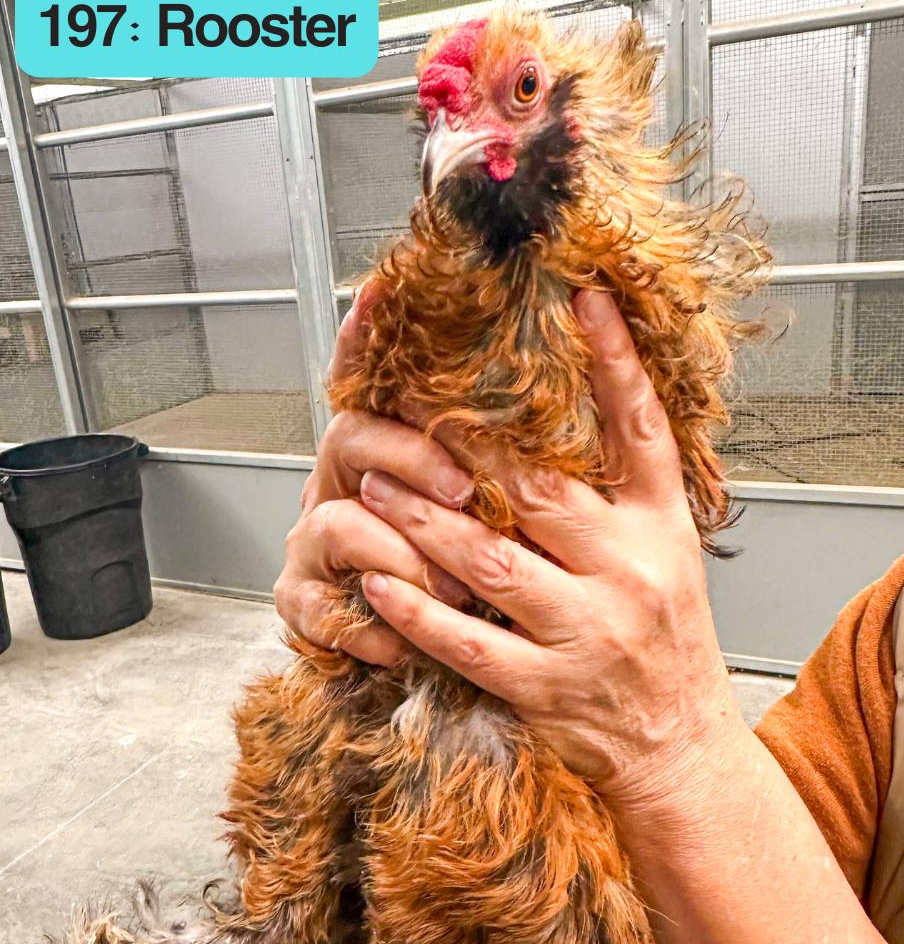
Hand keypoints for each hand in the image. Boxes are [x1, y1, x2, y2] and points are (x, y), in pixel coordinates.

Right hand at [274, 281, 473, 663]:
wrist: (413, 651)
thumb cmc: (465, 570)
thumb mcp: (494, 506)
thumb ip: (505, 455)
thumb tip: (561, 380)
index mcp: (387, 448)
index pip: (370, 380)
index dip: (365, 337)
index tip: (380, 292)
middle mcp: (343, 483)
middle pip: (356, 438)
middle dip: (411, 459)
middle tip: (462, 486)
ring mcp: (314, 541)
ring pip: (341, 524)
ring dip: (401, 555)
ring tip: (450, 586)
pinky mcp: (302, 600)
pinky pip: (323, 607)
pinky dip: (368, 627)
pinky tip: (402, 642)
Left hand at [354, 289, 740, 812]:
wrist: (682, 747)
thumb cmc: (668, 645)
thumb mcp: (671, 556)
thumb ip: (628, 495)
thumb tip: (579, 419)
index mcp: (662, 530)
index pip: (643, 431)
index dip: (616, 362)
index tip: (583, 299)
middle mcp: (630, 572)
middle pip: (542, 490)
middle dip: (467, 445)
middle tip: (409, 400)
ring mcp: (587, 633)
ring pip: (491, 563)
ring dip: (424, 520)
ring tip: (375, 484)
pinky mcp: (547, 687)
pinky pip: (468, 643)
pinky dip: (417, 612)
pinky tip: (380, 582)